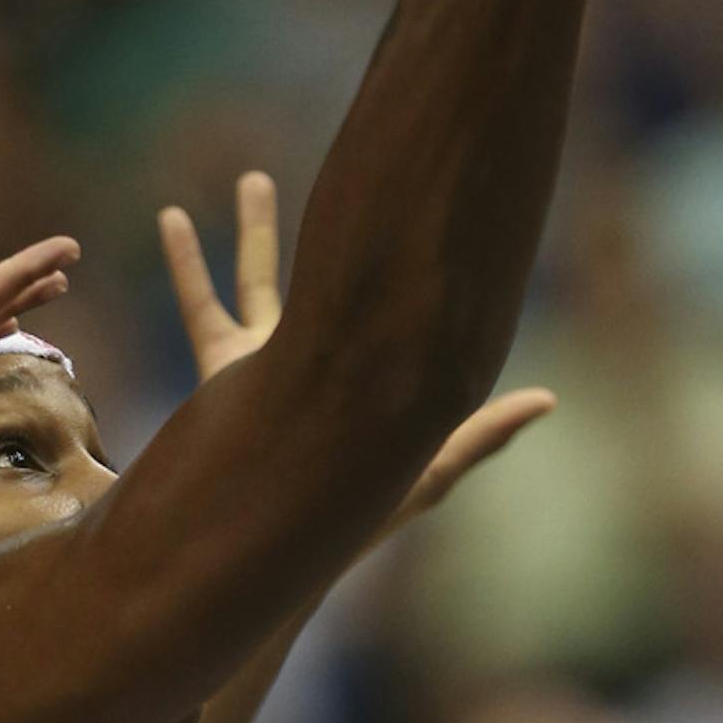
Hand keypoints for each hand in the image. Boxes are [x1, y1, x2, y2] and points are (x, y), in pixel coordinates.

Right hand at [158, 170, 552, 538]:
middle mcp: (316, 357)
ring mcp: (265, 359)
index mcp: (363, 368)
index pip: (379, 298)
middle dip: (350, 237)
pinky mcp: (222, 368)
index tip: (402, 203)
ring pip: (257, 277)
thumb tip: (551, 400)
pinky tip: (172, 216)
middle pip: (331, 275)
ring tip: (251, 178)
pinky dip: (186, 259)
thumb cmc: (365, 515)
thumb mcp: (433, 465)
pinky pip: (200, 302)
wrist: (287, 544)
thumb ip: (485, 433)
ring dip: (253, 229)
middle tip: (346, 177)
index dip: (391, 255)